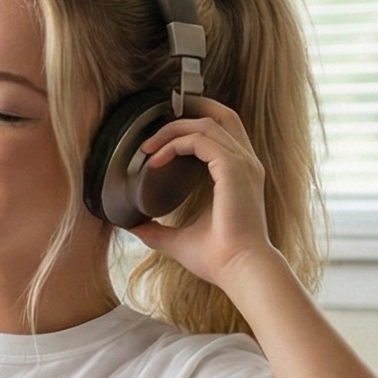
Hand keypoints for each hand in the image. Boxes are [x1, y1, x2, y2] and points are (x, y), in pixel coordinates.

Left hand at [128, 97, 280, 289]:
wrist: (239, 269)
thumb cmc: (218, 259)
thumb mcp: (178, 240)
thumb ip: (157, 230)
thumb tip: (133, 227)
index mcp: (239, 175)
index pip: (222, 134)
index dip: (193, 127)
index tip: (162, 138)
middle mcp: (245, 163)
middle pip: (222, 115)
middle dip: (191, 108)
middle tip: (160, 113)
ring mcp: (242, 163)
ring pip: (207, 123)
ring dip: (173, 129)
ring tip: (147, 146)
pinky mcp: (233, 168)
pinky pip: (200, 139)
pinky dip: (175, 144)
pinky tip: (155, 160)